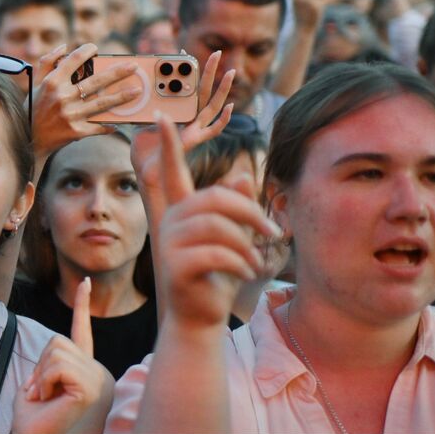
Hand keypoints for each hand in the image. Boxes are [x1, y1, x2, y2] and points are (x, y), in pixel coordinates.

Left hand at [13, 278, 113, 433]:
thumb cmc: (31, 415)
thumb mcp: (37, 379)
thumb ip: (48, 361)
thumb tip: (56, 348)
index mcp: (79, 366)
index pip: (80, 330)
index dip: (82, 305)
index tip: (84, 282)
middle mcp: (92, 370)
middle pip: (57, 341)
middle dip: (40, 365)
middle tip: (41, 392)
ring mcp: (94, 379)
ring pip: (57, 352)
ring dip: (41, 375)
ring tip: (45, 396)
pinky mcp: (89, 388)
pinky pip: (58, 367)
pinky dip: (45, 381)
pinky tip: (48, 399)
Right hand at [29, 44, 142, 160]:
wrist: (29, 141)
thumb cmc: (33, 110)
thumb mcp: (35, 85)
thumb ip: (47, 63)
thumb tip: (63, 46)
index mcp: (52, 83)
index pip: (73, 61)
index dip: (86, 51)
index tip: (96, 48)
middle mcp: (62, 97)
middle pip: (96, 81)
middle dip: (117, 73)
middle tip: (133, 66)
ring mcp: (71, 115)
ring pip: (102, 103)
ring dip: (122, 97)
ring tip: (137, 91)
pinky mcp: (76, 131)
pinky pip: (98, 126)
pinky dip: (110, 124)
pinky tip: (121, 121)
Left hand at [129, 51, 233, 218]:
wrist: (145, 171)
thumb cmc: (144, 149)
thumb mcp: (142, 119)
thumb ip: (146, 105)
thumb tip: (140, 88)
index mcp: (179, 112)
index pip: (187, 87)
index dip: (187, 71)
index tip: (184, 53)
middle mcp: (190, 120)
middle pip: (204, 91)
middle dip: (210, 72)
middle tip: (217, 52)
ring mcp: (194, 130)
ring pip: (212, 106)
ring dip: (222, 89)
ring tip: (230, 72)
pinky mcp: (195, 142)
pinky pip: (213, 131)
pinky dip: (223, 121)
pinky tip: (231, 108)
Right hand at [151, 118, 279, 330]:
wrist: (200, 317)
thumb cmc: (217, 276)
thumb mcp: (233, 239)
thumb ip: (236, 208)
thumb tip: (244, 177)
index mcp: (182, 210)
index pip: (173, 172)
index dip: (168, 145)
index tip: (162, 116)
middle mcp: (170, 221)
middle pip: (214, 198)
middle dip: (250, 214)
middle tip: (272, 232)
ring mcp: (168, 244)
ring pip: (217, 226)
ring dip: (246, 244)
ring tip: (256, 260)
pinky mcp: (174, 266)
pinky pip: (215, 253)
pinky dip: (239, 262)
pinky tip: (247, 273)